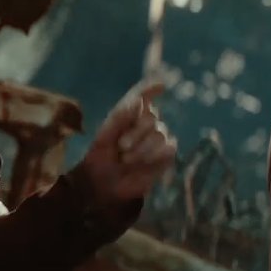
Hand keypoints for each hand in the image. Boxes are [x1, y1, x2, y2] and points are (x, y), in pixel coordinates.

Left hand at [75, 81, 177, 206]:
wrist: (104, 184)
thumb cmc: (101, 158)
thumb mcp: (104, 136)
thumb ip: (120, 117)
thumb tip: (140, 101)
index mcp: (130, 113)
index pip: (144, 95)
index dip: (152, 89)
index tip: (161, 86)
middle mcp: (147, 122)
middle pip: (151, 117)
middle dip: (135, 133)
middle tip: (121, 147)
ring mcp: (158, 138)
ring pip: (160, 134)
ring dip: (142, 148)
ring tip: (126, 160)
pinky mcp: (166, 155)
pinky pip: (168, 148)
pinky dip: (154, 156)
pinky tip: (142, 163)